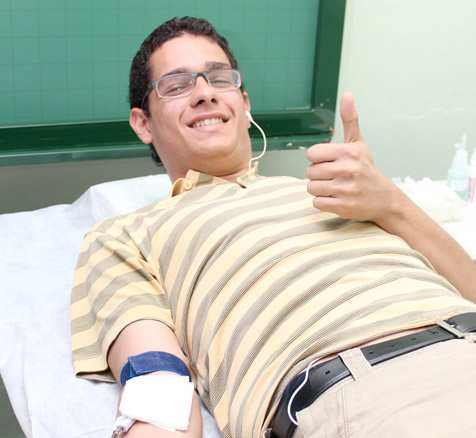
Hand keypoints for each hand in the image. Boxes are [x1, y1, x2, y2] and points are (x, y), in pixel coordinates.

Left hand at [306, 92, 399, 222]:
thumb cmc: (366, 169)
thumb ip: (350, 120)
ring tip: (335, 188)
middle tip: (334, 177)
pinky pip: (317, 203)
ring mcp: (346, 189)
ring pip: (311, 188)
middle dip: (318, 176)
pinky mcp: (344, 206)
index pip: (311, 153)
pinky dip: (324, 202)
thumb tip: (347, 93)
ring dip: (320, 189)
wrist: (384, 199)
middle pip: (309, 172)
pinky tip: (337, 198)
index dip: (317, 159)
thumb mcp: (358, 144)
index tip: (330, 162)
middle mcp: (347, 169)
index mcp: (347, 152)